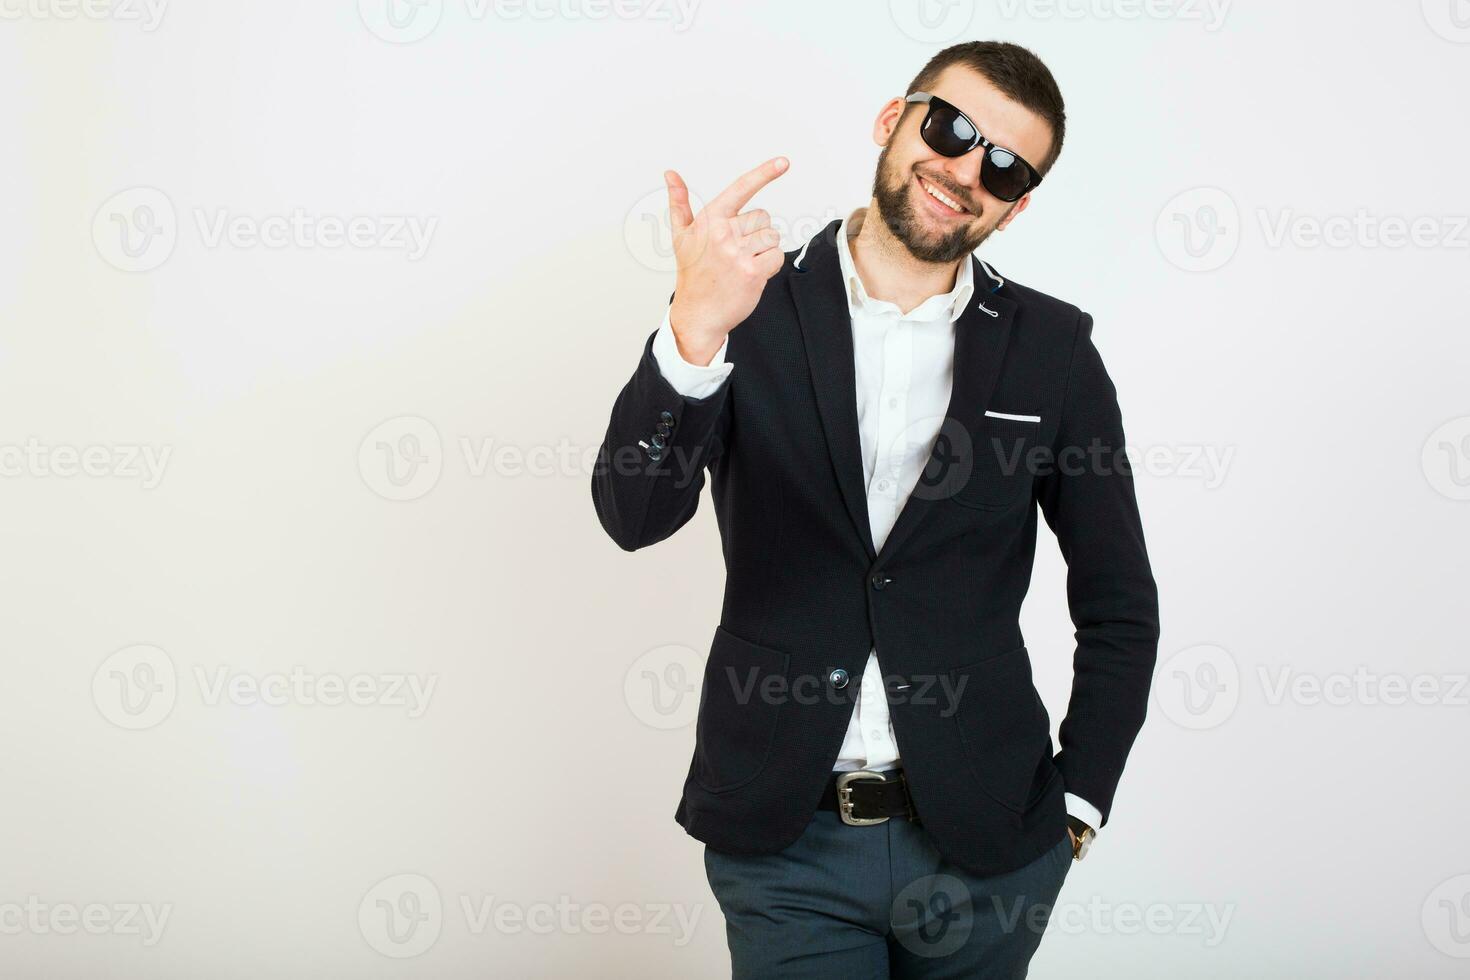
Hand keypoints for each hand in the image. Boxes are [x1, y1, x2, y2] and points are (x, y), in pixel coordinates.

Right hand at [663, 157, 788, 365]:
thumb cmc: (693, 272)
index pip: (741, 189)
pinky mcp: (753, 273)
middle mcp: (723, 233)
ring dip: (763, 251)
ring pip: (772, 237)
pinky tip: (752, 275)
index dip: (764, 173)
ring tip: (742, 264)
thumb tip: (670, 174)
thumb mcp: (681, 235)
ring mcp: (738, 254)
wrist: (698, 314)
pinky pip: (777, 257)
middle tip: (735, 252)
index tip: (784, 162)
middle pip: (763, 217)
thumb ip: (679, 202)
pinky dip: (770, 266)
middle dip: (756, 233)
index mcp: (710, 220)